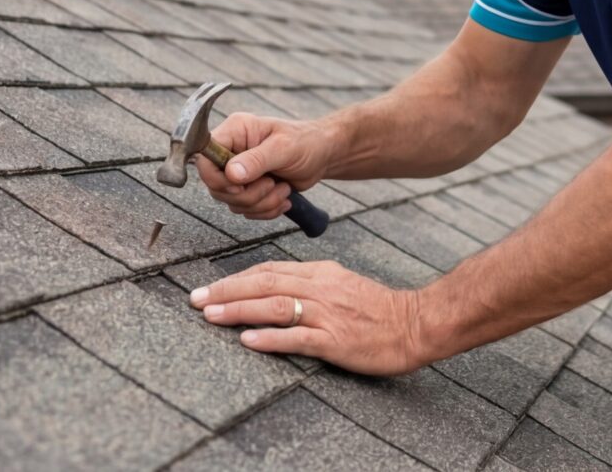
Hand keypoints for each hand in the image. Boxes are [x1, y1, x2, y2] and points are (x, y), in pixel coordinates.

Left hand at [189, 260, 439, 376]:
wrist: (415, 323)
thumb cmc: (377, 307)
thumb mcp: (340, 282)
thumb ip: (308, 282)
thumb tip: (273, 286)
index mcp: (318, 272)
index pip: (268, 270)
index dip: (236, 278)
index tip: (211, 287)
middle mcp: (319, 288)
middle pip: (263, 283)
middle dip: (225, 290)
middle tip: (195, 299)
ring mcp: (327, 314)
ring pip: (273, 306)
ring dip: (238, 310)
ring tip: (210, 315)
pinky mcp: (336, 340)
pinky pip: (297, 337)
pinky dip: (270, 338)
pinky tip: (248, 341)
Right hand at [194, 112, 335, 221]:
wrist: (322, 156)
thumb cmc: (305, 142)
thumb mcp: (283, 148)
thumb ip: (256, 160)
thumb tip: (231, 174)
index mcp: (234, 132)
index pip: (205, 158)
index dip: (218, 178)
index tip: (241, 185)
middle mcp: (230, 151)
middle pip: (217, 186)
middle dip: (248, 194)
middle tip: (272, 184)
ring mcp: (238, 172)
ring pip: (232, 202)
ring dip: (261, 203)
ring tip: (283, 189)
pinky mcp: (247, 189)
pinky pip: (246, 210)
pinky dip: (266, 210)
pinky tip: (283, 198)